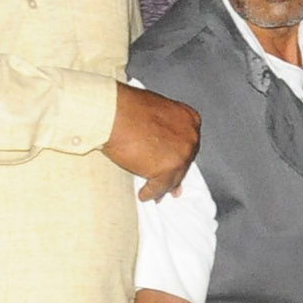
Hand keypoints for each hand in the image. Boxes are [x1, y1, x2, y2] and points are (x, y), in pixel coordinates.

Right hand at [106, 84, 201, 200]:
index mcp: (189, 119)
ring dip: (163, 186)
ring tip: (155, 192)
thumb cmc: (126, 107)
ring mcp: (181, 154)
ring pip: (175, 177)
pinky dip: (151, 193)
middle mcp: (190, 136)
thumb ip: (163, 126)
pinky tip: (144, 194)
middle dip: (175, 172)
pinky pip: (160, 187)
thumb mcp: (155, 110)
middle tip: (170, 183)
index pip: (188, 144)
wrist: (112, 113)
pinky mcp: (167, 170)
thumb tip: (159, 140)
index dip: (179, 156)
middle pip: (184, 162)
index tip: (176, 163)